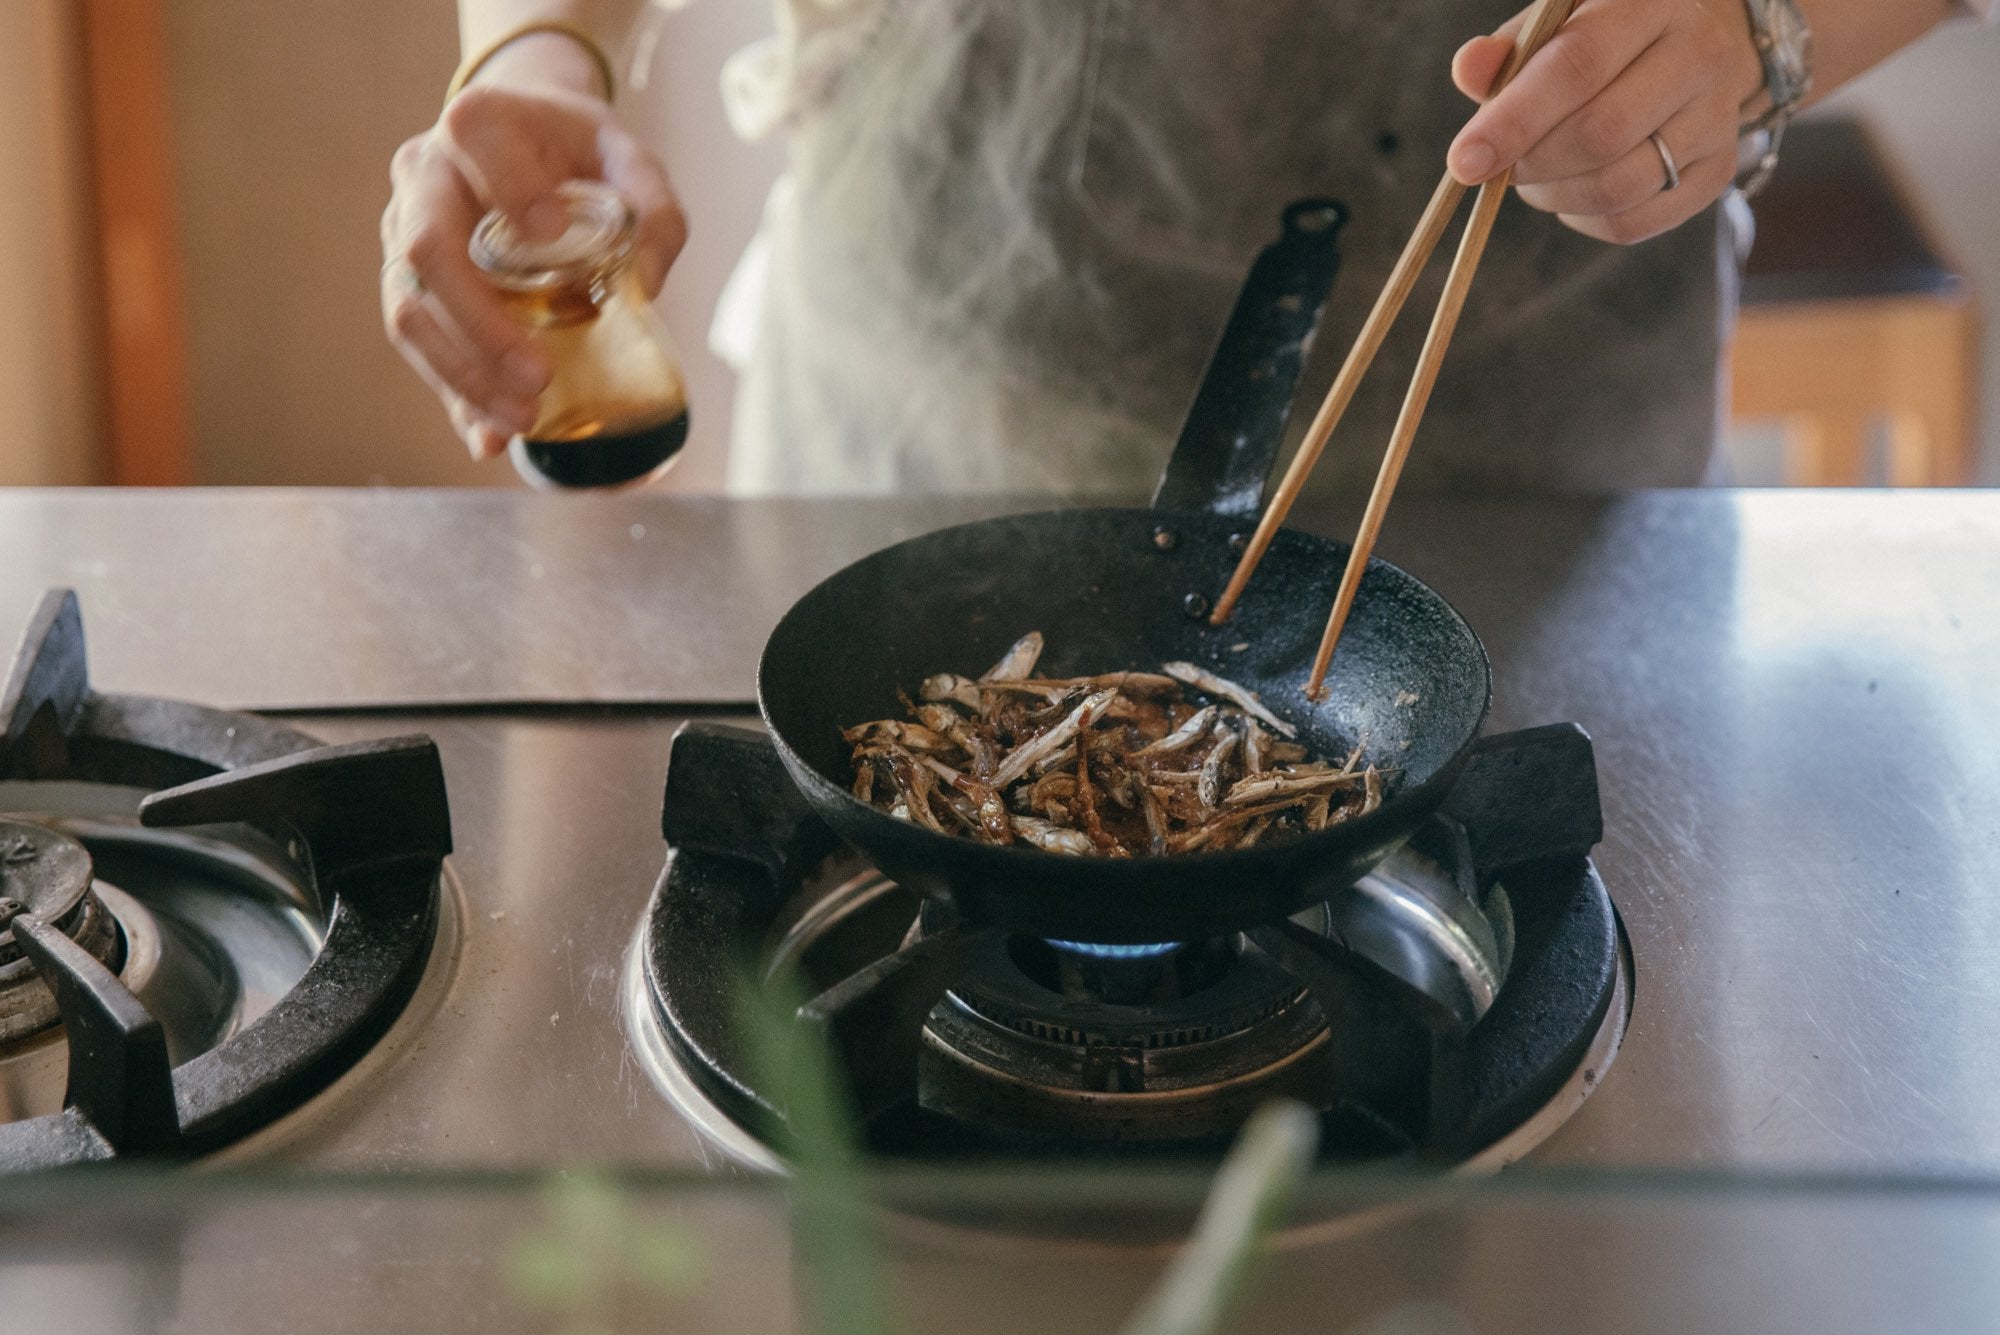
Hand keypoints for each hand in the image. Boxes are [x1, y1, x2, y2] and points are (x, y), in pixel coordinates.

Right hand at [380, 46, 685, 459]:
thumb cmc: (582, 153)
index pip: (476, 143)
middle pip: (425, 250)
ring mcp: (404, 232)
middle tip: (538, 377)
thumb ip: (655, 212)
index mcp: (478, 124)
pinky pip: (419, 345)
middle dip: (479, 324)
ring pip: (409, 309)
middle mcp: (423, 176)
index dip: (511, 190)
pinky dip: (453, 395)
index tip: (555, 234)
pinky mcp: (409, 285)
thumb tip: (648, 284)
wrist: (533, 147)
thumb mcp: (633, 162)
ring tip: (522, 420)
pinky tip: (488, 437)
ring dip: (462, 374)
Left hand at [1447, 0, 1766, 244]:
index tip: (1464, 161)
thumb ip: (1512, 48)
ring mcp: (1718, 118)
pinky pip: (1633, 222)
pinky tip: (1571, 192)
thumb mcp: (1559, 21)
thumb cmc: (1607, 35)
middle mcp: (1698, 56)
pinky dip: (1583, 218)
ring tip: (1534, 176)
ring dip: (1553, 195)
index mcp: (1651, 3)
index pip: (1578, 66)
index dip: (1514, 120)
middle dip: (1531, 163)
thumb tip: (1469, 70)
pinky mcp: (1718, 171)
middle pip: (1601, 134)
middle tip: (1500, 167)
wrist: (1700, 45)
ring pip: (1617, 186)